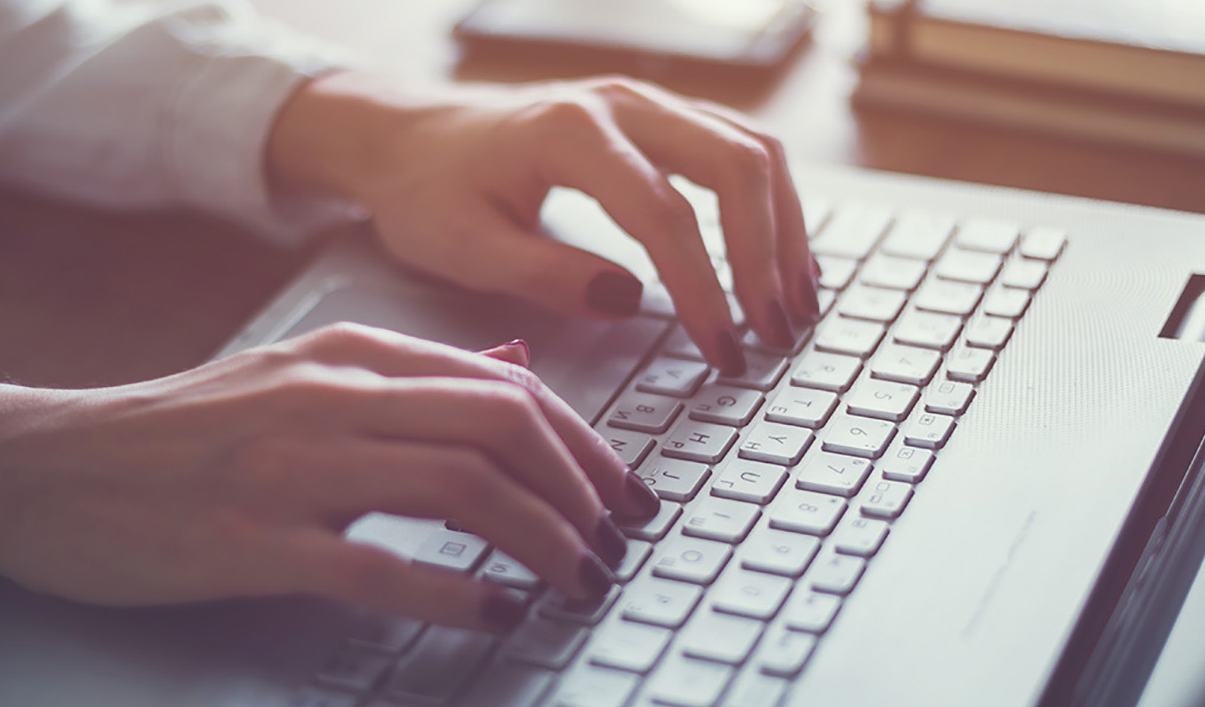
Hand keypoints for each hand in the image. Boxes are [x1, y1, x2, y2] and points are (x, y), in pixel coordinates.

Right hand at [0, 324, 662, 630]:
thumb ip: (405, 378)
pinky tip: (497, 612)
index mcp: (349, 357)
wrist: (44, 464)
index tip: (623, 495)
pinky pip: (381, 564)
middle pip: (503, 428)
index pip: (507, 387)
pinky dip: (458, 590)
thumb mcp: (295, 378)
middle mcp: (332, 399)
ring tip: (578, 580)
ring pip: (462, 487)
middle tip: (618, 543)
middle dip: (584, 490)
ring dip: (542, 539)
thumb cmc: (176, 432)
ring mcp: (292, 469)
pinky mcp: (254, 541)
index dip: (584, 446)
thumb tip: (509, 375)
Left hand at [267, 72, 821, 375]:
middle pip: (734, 164)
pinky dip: (772, 205)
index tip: (722, 350)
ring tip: (795, 306)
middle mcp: (621, 103)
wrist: (409, 135)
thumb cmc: (429, 191)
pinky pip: (740, 149)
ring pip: (751, 149)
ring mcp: (647, 103)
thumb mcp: (460, 247)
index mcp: (568, 133)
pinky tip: (781, 262)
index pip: (664, 213)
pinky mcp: (660, 118)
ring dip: (785, 228)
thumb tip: (628, 300)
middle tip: (775, 333)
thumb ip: (541, 274)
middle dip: (765, 255)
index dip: (703, 287)